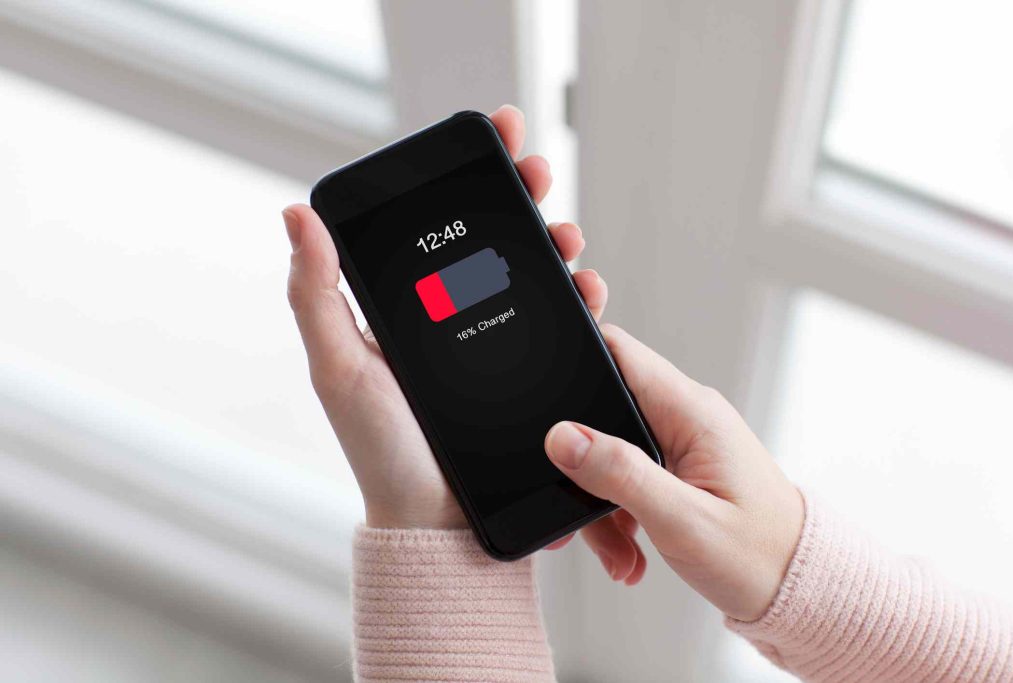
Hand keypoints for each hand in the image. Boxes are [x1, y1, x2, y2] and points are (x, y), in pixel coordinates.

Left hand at [282, 105, 608, 529]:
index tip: (490, 136)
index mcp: (405, 307)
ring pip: (531, 274)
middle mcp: (451, 318)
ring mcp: (493, 344)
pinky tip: (587, 287)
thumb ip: (316, 295)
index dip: (463, 177)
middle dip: (518, 195)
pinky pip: (558, 324)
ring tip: (566, 235)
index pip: (436, 225)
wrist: (438, 525)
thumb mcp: (339, 368)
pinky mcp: (529, 373)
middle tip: (535, 171)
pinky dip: (578, 297)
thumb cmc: (381, 451)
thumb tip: (294, 213)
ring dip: (554, 242)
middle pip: (490, 238)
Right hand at [544, 325, 804, 621]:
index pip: (619, 351)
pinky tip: (629, 549)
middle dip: (580, 461)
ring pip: (609, 451)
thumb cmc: (759, 556)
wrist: (799, 591)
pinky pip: (627, 475)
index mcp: (691, 411)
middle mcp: (686, 416)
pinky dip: (618, 513)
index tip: (537, 389)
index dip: (575, 355)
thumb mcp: (681, 520)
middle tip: (577, 510)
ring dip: (600, 501)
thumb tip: (562, 437)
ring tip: (617, 550)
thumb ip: (620, 474)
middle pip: (603, 409)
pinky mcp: (678, 467)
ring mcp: (682, 441)